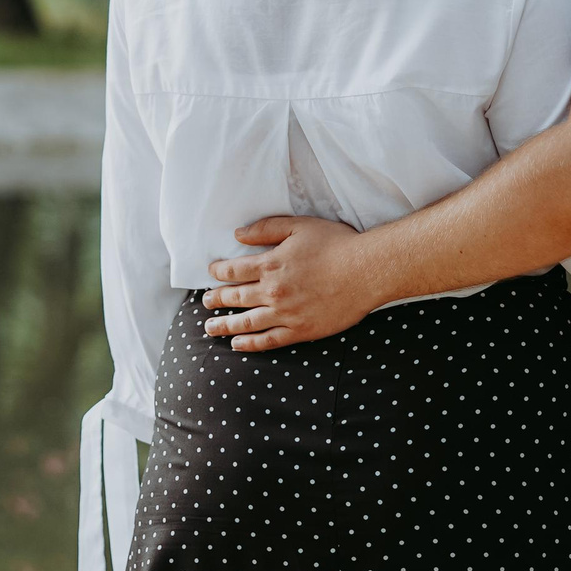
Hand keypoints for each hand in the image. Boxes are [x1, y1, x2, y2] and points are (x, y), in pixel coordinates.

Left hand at [199, 217, 376, 351]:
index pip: (234, 271)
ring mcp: (286, 314)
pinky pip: (268, 341)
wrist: (366, 272)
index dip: (219, 272)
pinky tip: (237, 345)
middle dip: (216, 300)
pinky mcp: (300, 331)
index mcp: (271, 265)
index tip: (211, 273)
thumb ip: (266, 229)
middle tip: (205, 302)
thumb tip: (238, 235)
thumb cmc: (336, 245)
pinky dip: (250, 344)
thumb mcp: (299, 226)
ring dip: (225, 326)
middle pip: (235, 298)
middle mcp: (273, 292)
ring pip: (246, 322)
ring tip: (209, 328)